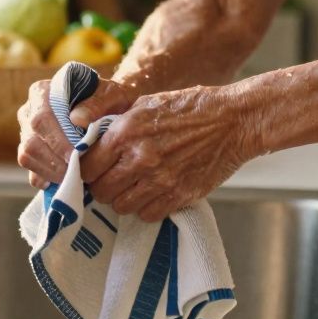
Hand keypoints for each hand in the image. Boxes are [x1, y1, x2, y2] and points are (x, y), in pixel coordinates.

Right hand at [16, 76, 137, 188]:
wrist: (111, 109)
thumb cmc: (110, 100)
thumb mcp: (111, 95)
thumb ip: (97, 103)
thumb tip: (77, 119)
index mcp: (42, 92)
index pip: (40, 118)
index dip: (56, 140)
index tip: (75, 154)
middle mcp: (29, 112)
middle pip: (31, 141)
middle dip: (54, 161)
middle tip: (77, 173)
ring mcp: (27, 133)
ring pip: (27, 156)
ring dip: (50, 171)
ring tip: (73, 178)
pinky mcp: (31, 152)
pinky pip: (31, 170)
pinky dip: (46, 179)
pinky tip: (64, 181)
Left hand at [80, 85, 259, 221]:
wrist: (233, 121)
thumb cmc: (188, 108)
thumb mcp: (145, 103)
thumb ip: (114, 122)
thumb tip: (84, 134)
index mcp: (127, 131)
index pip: (87, 165)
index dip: (87, 170)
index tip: (93, 170)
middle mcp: (141, 157)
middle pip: (101, 190)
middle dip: (102, 187)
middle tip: (111, 180)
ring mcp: (161, 179)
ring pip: (121, 206)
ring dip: (123, 199)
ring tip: (133, 187)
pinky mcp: (180, 195)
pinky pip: (147, 215)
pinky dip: (146, 208)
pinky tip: (153, 193)